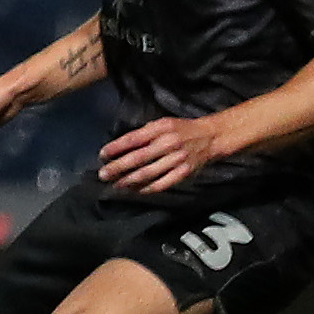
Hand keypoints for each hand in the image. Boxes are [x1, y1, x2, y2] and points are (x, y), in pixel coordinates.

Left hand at [97, 113, 225, 195]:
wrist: (211, 137)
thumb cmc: (181, 129)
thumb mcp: (162, 123)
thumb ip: (144, 133)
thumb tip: (121, 145)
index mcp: (160, 129)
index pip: (133, 139)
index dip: (116, 148)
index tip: (102, 155)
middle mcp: (169, 144)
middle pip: (139, 158)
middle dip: (118, 167)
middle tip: (103, 174)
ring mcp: (178, 160)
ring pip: (149, 173)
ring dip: (130, 180)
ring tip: (116, 184)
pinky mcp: (185, 173)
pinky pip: (164, 183)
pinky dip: (148, 188)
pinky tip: (136, 190)